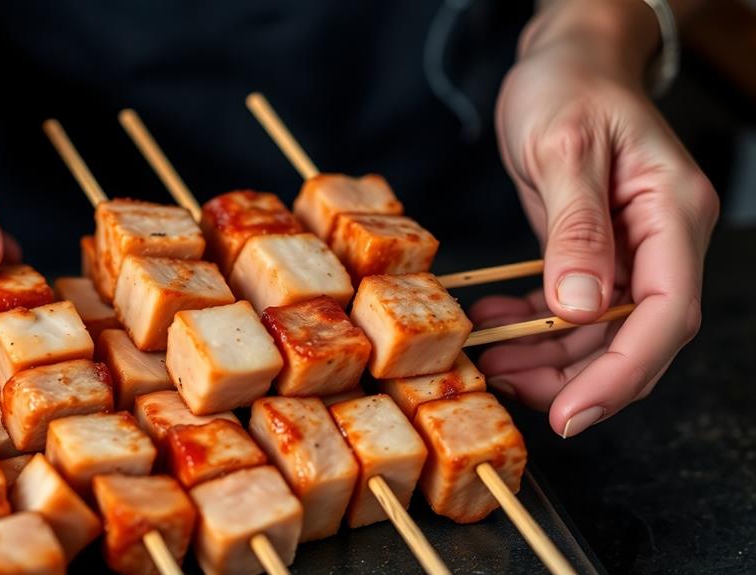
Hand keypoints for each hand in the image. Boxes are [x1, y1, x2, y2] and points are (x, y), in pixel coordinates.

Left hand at [476, 1, 718, 436]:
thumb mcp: (563, 149)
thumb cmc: (568, 86)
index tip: (572, 413)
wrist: (565, 59)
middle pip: (633, 337)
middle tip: (512, 390)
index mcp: (673, 213)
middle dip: (575, 376)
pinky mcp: (595, 252)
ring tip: (491, 361)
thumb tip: (580, 308)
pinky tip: (495, 323)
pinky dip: (533, 323)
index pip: (666, 313)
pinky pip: (569, 307)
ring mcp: (630, 250)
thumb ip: (576, 229)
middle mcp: (661, 240)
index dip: (621, 374)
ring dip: (545, 357)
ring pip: (597, 332)